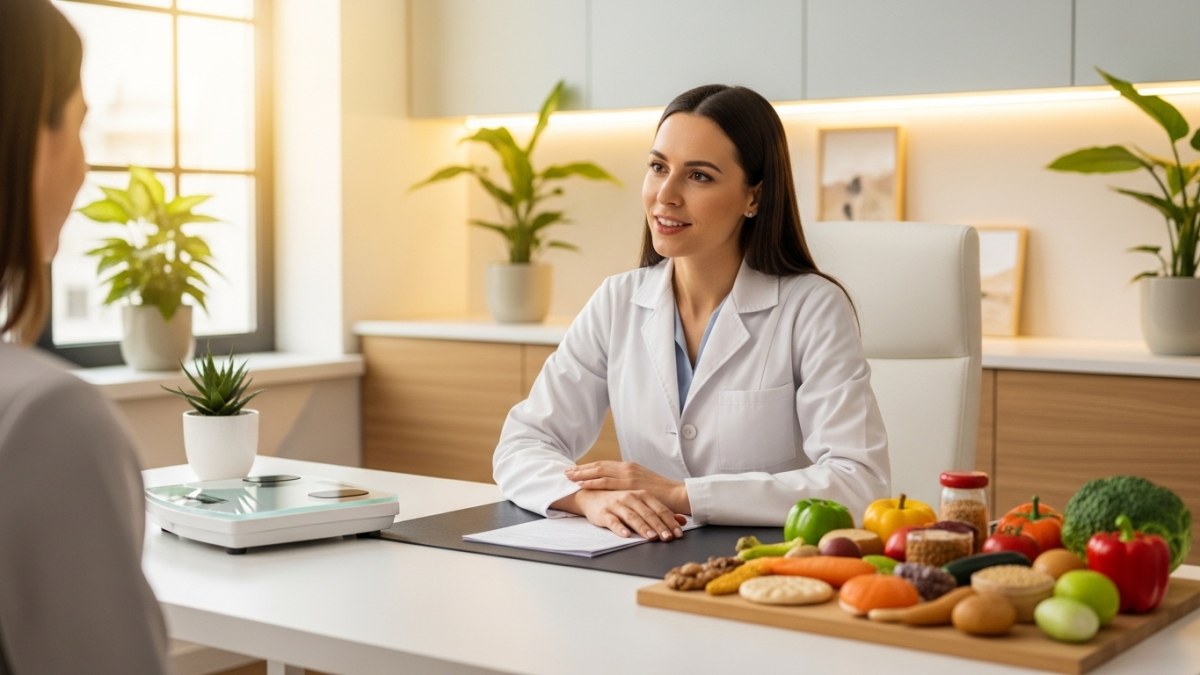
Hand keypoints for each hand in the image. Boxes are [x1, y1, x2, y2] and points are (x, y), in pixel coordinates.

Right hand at [554, 489, 686, 540]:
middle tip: (668, 538)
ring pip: (632, 517)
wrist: (591, 495)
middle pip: (648, 513)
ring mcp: (617, 504)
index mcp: (642, 494)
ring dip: (642, 527)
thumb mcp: (641, 504)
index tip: (678, 533)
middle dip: (659, 526)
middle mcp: (630, 497)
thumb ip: (660, 512)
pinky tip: (626, 535)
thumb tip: (681, 521)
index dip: (670, 521)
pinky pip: (613, 521)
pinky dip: (620, 528)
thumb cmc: (619, 501)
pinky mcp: (604, 512)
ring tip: (651, 537)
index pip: (659, 509)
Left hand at [564, 461, 690, 513]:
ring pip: (599, 471)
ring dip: (582, 473)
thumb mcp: (644, 484)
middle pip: (598, 466)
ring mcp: (628, 474)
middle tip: (567, 470)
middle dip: (581, 468)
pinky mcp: (629, 484)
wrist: (677, 494)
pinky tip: (580, 483)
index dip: (590, 467)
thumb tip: (621, 488)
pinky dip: (591, 481)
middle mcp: (627, 468)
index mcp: (630, 467)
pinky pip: (606, 482)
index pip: (605, 465)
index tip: (577, 469)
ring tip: (568, 475)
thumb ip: (632, 484)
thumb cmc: (663, 493)